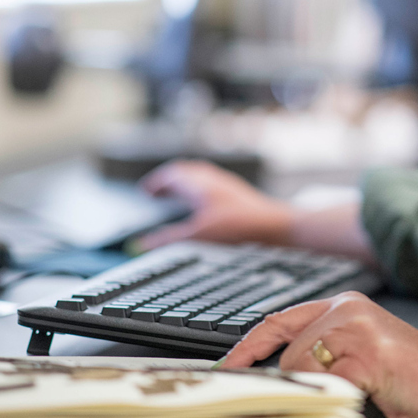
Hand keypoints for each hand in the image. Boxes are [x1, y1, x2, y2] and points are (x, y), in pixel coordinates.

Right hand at [136, 159, 293, 249]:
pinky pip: (212, 186)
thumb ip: (168, 240)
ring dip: (184, 185)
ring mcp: (226, 185)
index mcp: (199, 184)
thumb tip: (141, 244)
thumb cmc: (240, 227)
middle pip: (185, 174)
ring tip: (176, 198)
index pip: (171, 175)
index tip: (146, 191)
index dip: (156, 183)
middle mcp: (212, 179)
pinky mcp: (238, 195)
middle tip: (156, 193)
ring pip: (199, 178)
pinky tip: (205, 208)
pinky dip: (199, 192)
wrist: (276, 225)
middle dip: (168, 182)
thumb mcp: (198, 236)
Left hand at [220, 292, 417, 417]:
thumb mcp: (357, 358)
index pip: (280, 320)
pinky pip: (328, 382)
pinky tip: (363, 395)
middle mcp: (347, 309)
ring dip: (321, 391)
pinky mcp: (366, 353)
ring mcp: (357, 328)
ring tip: (356, 394)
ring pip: (303, 366)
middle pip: (289, 350)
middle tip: (311, 398)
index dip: (249, 346)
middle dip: (294, 382)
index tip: (228, 367)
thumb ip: (321, 356)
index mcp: (343, 305)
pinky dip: (338, 397)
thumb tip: (275, 379)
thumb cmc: (408, 380)